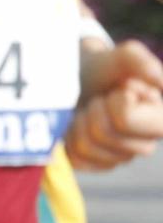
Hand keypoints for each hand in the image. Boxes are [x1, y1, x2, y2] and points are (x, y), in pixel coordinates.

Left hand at [68, 39, 162, 170]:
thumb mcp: (120, 56)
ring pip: (85, 147)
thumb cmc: (104, 68)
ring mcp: (121, 158)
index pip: (124, 119)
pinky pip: (75, 159)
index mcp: (160, 120)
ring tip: (89, 109)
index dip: (113, 100)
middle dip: (93, 109)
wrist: (78, 77)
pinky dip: (69, 138)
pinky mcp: (98, 166)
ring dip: (79, 122)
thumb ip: (138, 60)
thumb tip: (158, 79)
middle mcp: (145, 144)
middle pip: (102, 133)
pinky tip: (79, 125)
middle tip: (99, 99)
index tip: (117, 90)